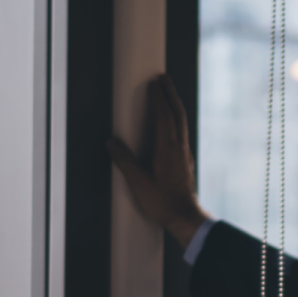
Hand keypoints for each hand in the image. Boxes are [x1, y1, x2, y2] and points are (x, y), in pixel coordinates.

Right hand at [106, 73, 210, 247]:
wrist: (186, 218)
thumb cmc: (163, 203)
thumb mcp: (138, 183)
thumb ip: (125, 161)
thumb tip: (112, 142)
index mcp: (167, 149)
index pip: (163, 116)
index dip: (158, 98)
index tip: (153, 83)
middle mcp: (179, 148)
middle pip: (177, 114)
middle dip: (170, 94)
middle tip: (164, 78)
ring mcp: (185, 154)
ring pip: (182, 123)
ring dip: (175, 105)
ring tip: (168, 93)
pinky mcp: (186, 161)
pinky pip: (182, 132)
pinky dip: (177, 120)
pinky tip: (173, 123)